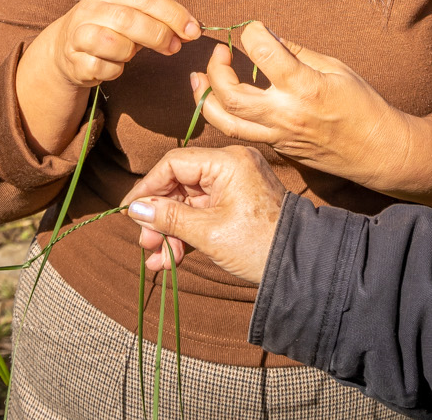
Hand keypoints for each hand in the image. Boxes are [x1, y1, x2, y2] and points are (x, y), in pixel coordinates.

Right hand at [15, 0, 199, 155]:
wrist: (66, 47)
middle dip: (159, 35)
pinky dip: (115, 70)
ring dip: (130, 52)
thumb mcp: (133, 15)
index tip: (193, 30)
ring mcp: (78, 34)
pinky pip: (103, 68)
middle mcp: (91, 8)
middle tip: (174, 47)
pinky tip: (114, 65)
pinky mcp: (73, 60)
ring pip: (113, 43)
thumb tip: (192, 30)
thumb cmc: (109, 28)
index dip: (173, 13)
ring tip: (131, 53)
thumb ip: (161, 18)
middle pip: (130, 19)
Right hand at [123, 146, 287, 283]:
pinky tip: (170, 259)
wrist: (301, 268)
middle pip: (180, 184)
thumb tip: (134, 209)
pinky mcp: (236, 205)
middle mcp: (230, 167)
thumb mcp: (208, 233)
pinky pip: (203, 213)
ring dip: (170, 230)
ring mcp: (234, 186)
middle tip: (145, 243)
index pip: (174, 163)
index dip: (148, 187)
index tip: (130, 212)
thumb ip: (169, 218)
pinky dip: (187, 233)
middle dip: (159, 216)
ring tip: (157, 258)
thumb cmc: (259, 246)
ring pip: (189, 203)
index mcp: (227, 162)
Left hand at [193, 24, 431, 213]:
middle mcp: (286, 114)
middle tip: (220, 53)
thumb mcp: (336, 68)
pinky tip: (221, 98)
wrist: (376, 151)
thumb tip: (268, 37)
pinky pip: (241, 132)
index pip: (263, 51)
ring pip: (225, 122)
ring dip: (205, 98)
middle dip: (215, 69)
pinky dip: (225, 113)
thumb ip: (298, 53)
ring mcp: (278, 135)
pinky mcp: (276, 148)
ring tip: (199, 79)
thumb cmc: (362, 105)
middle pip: (231, 94)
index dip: (251, 33)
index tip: (252, 28)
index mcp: (305, 87)